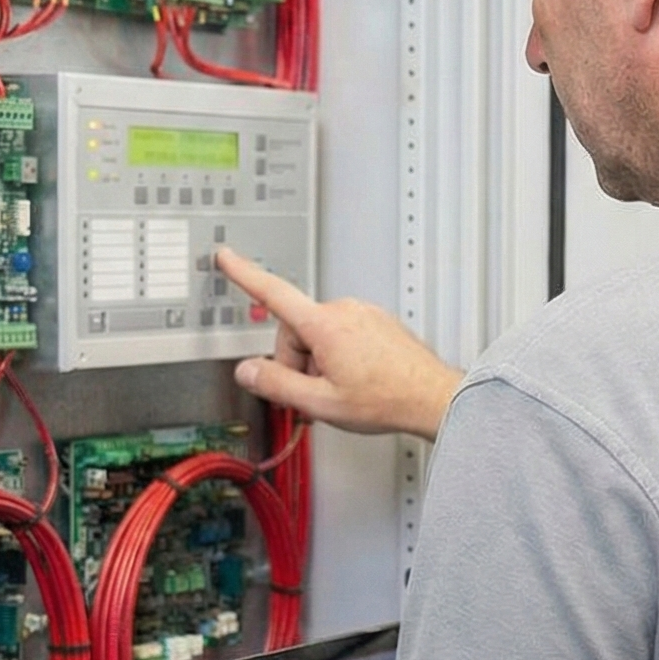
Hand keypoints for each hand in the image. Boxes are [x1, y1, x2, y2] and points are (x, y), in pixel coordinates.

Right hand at [218, 248, 463, 439]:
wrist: (432, 397)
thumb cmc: (387, 399)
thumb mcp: (320, 402)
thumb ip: (276, 385)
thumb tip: (248, 372)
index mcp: (325, 325)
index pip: (273, 293)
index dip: (244, 274)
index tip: (227, 257)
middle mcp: (344, 310)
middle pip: (296, 331)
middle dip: (297, 363)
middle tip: (316, 393)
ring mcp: (363, 314)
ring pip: (319, 336)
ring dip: (320, 363)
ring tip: (343, 391)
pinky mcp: (377, 322)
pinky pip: (343, 336)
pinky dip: (340, 357)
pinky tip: (358, 381)